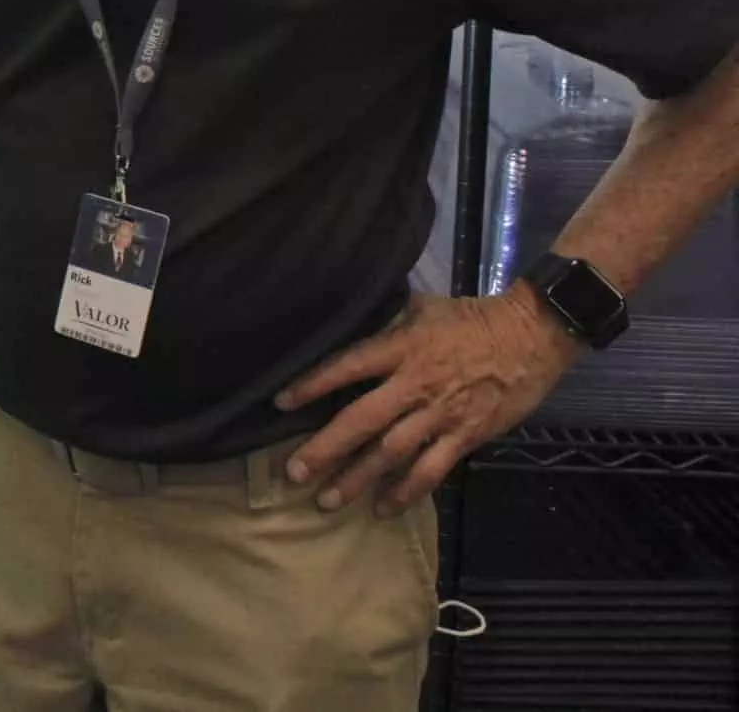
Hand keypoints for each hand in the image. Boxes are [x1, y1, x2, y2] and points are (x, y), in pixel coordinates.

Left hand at [276, 288, 580, 516]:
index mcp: (402, 348)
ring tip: (328, 500)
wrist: (533, 335)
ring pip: (391, 452)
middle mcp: (415, 384)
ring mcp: (442, 414)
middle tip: (294, 473)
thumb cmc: (473, 317)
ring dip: (358, 478)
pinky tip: (383, 507)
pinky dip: (406, 491)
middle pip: (362, 420)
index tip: (280, 403)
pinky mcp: (467, 436)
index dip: (312, 385)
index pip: (347, 367)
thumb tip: (354, 324)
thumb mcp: (423, 308)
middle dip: (326, 448)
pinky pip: (432, 469)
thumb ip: (388, 323)